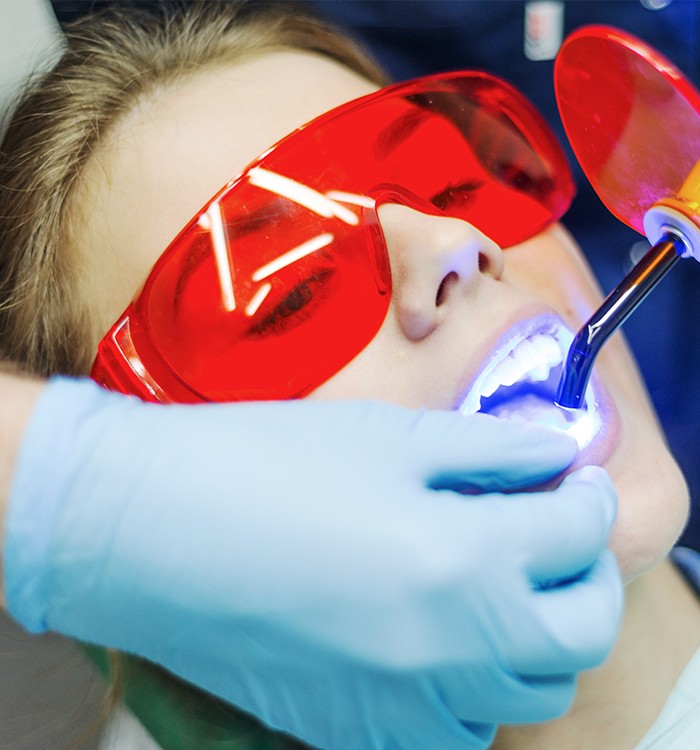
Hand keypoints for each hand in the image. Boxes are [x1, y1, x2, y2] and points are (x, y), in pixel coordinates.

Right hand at [4, 377, 621, 749]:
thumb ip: (488, 450)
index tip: (577, 482)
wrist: (152, 530)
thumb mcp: (388, 437)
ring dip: (537, 638)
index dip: (589, 500)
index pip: (578, 536)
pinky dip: (475, 687)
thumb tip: (552, 456)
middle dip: (589, 580)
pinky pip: (455, 730)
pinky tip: (441, 639)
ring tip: (505, 587)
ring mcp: (404, 705)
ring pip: (524, 694)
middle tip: (561, 537)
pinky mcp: (355, 730)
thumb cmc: (263, 464)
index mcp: (463, 558)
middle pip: (578, 634)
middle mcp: (450, 650)